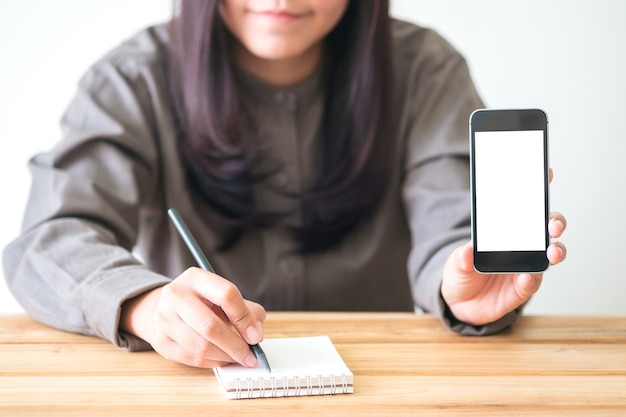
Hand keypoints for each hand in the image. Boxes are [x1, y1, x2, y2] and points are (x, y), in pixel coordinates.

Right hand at [120, 267, 265, 367]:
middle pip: (211, 326)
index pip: (226, 295)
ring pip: (201, 347)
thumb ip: (247, 310)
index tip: (256, 336)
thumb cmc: (202, 301)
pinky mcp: (160, 340)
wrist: (166, 307)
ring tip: (238, 358)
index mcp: (196, 278)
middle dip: (236, 346)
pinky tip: (223, 359)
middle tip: (250, 356)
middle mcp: (176, 295)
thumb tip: (256, 334)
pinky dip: (212, 363)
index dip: (244, 318)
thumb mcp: (224, 295)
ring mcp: (164, 319)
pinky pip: (191, 359)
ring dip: (225, 357)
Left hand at [441, 168, 565, 325]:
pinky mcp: (524, 287)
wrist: (460, 302)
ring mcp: (526, 265)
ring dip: (556, 250)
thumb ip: (460, 258)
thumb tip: (467, 251)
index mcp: (504, 230)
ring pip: (550, 253)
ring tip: (552, 251)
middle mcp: (521, 245)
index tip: (545, 173)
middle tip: (553, 224)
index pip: (523, 206)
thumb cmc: (461, 273)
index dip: (536, 189)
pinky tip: (528, 277)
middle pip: (546, 228)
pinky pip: (533, 282)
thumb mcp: (455, 262)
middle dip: (555, 222)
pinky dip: (533, 279)